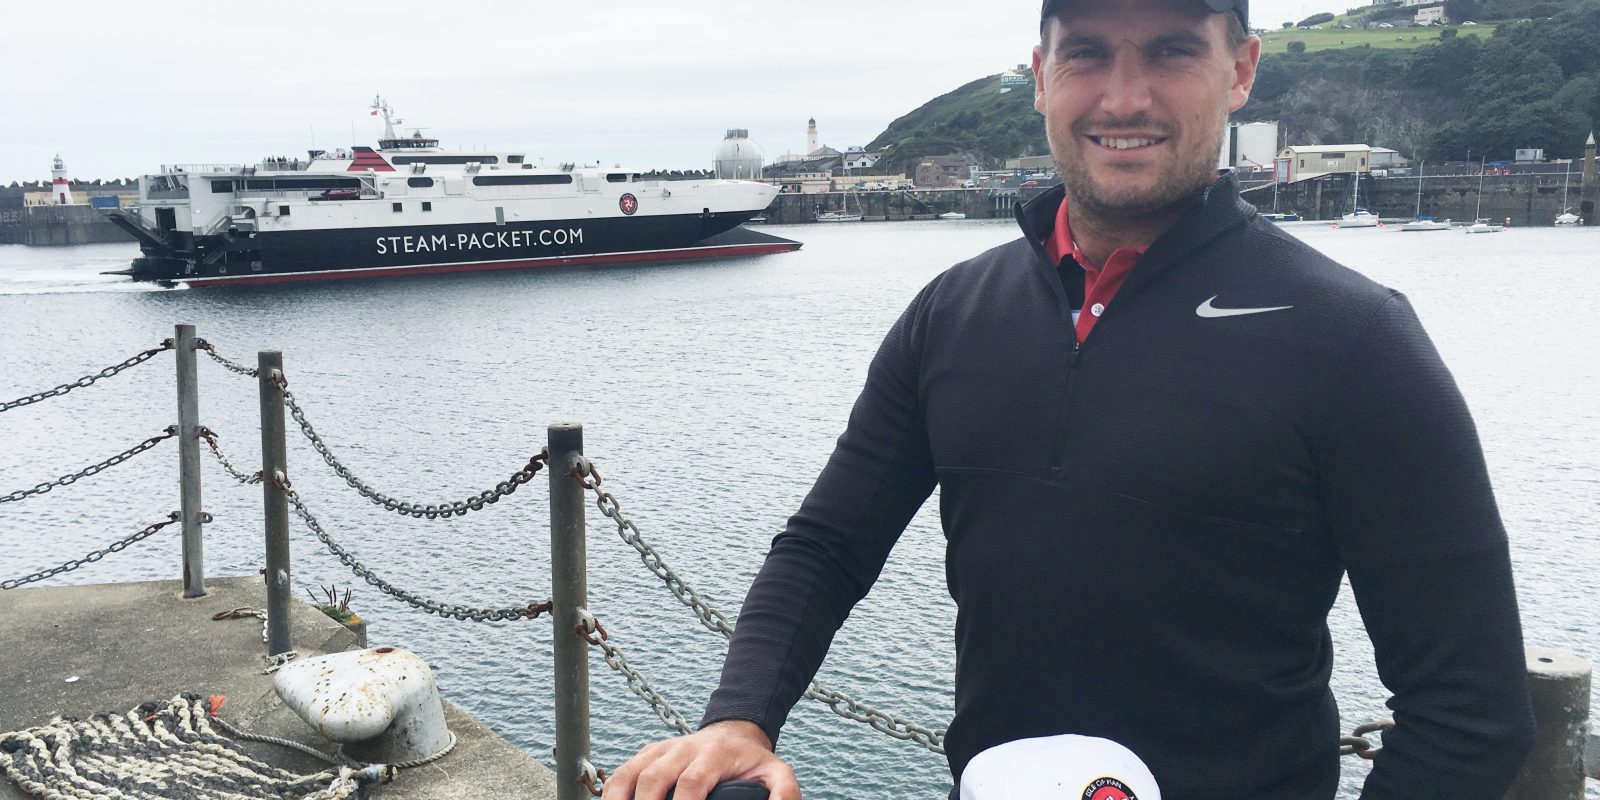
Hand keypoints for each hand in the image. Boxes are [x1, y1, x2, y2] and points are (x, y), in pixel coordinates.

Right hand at [601, 720, 800, 799]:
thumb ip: (783, 793)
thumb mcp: (776, 773)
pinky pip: (620, 773)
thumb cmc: (751, 761)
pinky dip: (611, 795)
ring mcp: (660, 750)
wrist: (732, 733)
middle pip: (653, 778)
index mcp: (713, 754)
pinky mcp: (646, 754)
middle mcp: (682, 748)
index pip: (692, 783)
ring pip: (630, 773)